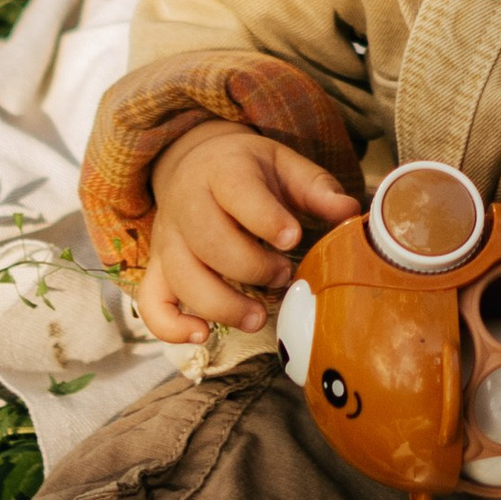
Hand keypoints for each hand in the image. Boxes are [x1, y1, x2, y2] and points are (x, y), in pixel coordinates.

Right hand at [136, 119, 359, 346]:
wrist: (197, 164)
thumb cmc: (249, 171)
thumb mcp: (284, 165)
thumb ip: (316, 188)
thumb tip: (350, 212)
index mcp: (223, 171)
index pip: (238, 193)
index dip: (266, 218)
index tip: (293, 238)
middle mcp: (187, 204)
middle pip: (209, 242)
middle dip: (251, 267)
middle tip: (284, 275)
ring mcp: (168, 239)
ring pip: (182, 277)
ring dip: (222, 304)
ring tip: (258, 317)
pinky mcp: (157, 267)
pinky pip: (150, 302)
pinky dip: (169, 326)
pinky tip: (202, 335)